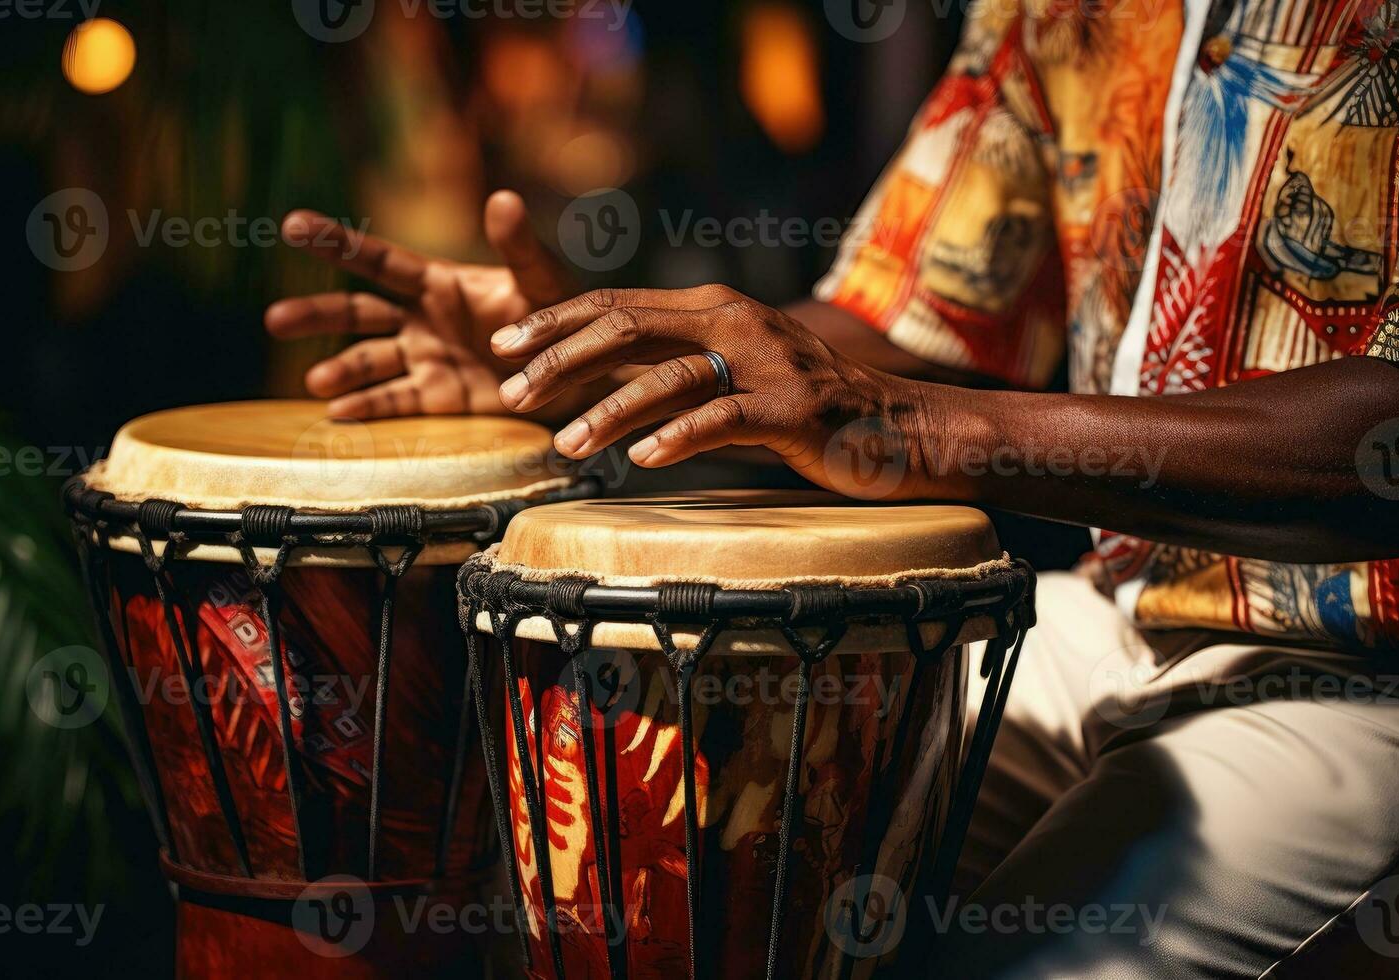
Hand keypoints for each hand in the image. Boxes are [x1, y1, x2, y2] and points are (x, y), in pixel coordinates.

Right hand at [265, 190, 574, 417]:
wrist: (582, 373)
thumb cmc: (563, 318)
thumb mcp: (542, 281)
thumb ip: (518, 245)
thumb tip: (504, 197)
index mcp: (439, 283)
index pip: (379, 261)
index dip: (337, 243)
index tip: (293, 225)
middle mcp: (422, 319)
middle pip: (358, 314)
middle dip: (317, 316)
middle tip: (274, 320)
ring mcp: (426, 359)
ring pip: (368, 361)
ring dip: (340, 371)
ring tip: (316, 383)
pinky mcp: (439, 399)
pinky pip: (396, 402)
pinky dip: (368, 408)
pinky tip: (339, 414)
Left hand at [489, 284, 933, 498]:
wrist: (897, 426)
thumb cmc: (805, 408)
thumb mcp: (733, 371)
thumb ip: (676, 366)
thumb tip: (602, 379)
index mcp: (713, 308)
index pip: (617, 303)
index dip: (554, 323)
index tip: (502, 347)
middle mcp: (734, 322)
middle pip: (628, 328)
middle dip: (561, 360)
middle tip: (512, 395)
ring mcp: (765, 363)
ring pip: (669, 377)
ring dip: (608, 411)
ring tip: (564, 445)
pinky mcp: (791, 409)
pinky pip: (724, 419)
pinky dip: (677, 438)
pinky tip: (640, 460)